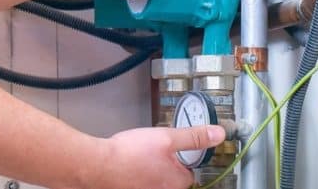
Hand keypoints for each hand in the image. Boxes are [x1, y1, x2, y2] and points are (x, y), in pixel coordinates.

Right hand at [81, 125, 226, 188]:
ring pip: (154, 178)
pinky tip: (127, 162)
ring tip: (137, 154)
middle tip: (150, 148)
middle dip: (163, 162)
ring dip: (149, 167)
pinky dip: (135, 172)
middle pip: (172, 176)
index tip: (169, 146)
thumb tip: (219, 134)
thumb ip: (194, 137)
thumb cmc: (130, 154)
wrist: (98, 165)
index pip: (190, 171)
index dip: (180, 156)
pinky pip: (139, 180)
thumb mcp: (167, 138)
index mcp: (178, 182)